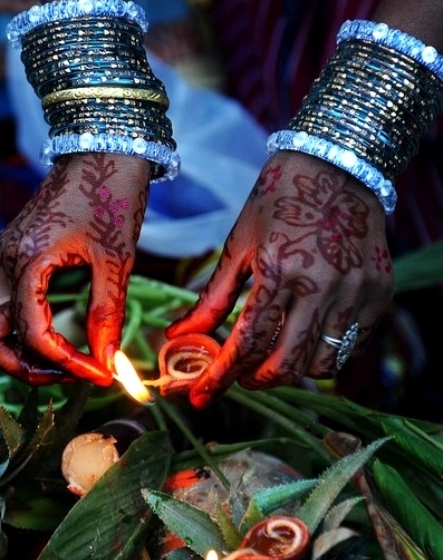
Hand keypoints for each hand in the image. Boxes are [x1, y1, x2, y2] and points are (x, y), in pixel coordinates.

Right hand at [0, 153, 149, 385]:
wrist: (102, 148)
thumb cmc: (111, 196)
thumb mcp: (116, 259)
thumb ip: (107, 312)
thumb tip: (107, 360)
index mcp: (28, 262)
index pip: (34, 334)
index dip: (68, 364)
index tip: (101, 374)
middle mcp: (0, 259)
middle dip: (22, 365)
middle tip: (64, 371)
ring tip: (33, 351)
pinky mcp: (0, 244)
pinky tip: (9, 306)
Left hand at [166, 151, 393, 406]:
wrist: (337, 163)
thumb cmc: (280, 197)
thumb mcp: (239, 243)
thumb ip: (213, 296)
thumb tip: (179, 334)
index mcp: (280, 270)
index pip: (246, 343)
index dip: (219, 377)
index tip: (200, 396)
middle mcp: (322, 286)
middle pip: (286, 364)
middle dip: (255, 380)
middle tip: (239, 375)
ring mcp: (356, 291)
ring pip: (322, 364)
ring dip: (291, 370)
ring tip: (272, 356)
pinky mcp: (379, 291)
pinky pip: (351, 344)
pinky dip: (324, 351)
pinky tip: (305, 337)